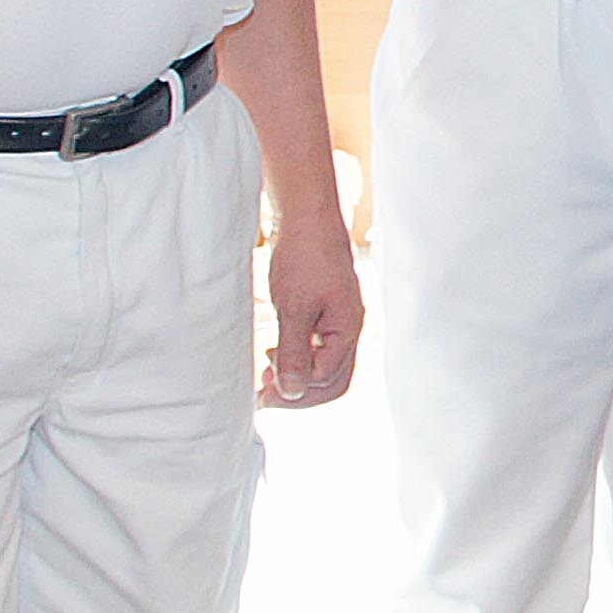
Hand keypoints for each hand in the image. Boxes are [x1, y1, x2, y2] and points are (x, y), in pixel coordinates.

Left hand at [257, 219, 363, 407]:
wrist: (307, 218)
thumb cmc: (305, 256)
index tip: (264, 385)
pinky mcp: (327, 314)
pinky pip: (319, 349)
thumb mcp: (293, 309)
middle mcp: (349, 330)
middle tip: (264, 394)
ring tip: (267, 376)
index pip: (327, 380)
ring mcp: (339, 322)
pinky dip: (298, 359)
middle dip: (298, 393)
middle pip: (331, 381)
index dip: (296, 390)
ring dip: (297, 377)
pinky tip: (276, 351)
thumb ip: (294, 353)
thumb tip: (292, 393)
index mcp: (348, 330)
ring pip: (325, 367)